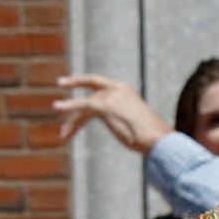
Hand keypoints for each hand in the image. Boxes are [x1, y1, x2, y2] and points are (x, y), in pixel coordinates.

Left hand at [51, 76, 170, 154]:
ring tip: (63, 134)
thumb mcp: (135, 120)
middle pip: (91, 92)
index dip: (85, 80)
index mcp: (125, 90)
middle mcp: (117, 89)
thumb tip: (120, 124)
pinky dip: (70, 115)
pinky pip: (81, 108)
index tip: (73, 80)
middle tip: (60, 82)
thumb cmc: (151, 136)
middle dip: (74, 84)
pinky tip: (64, 132)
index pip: (100, 82)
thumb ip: (123, 116)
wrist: (158, 139)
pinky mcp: (104, 107)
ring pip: (84, 105)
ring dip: (73, 119)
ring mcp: (110, 96)